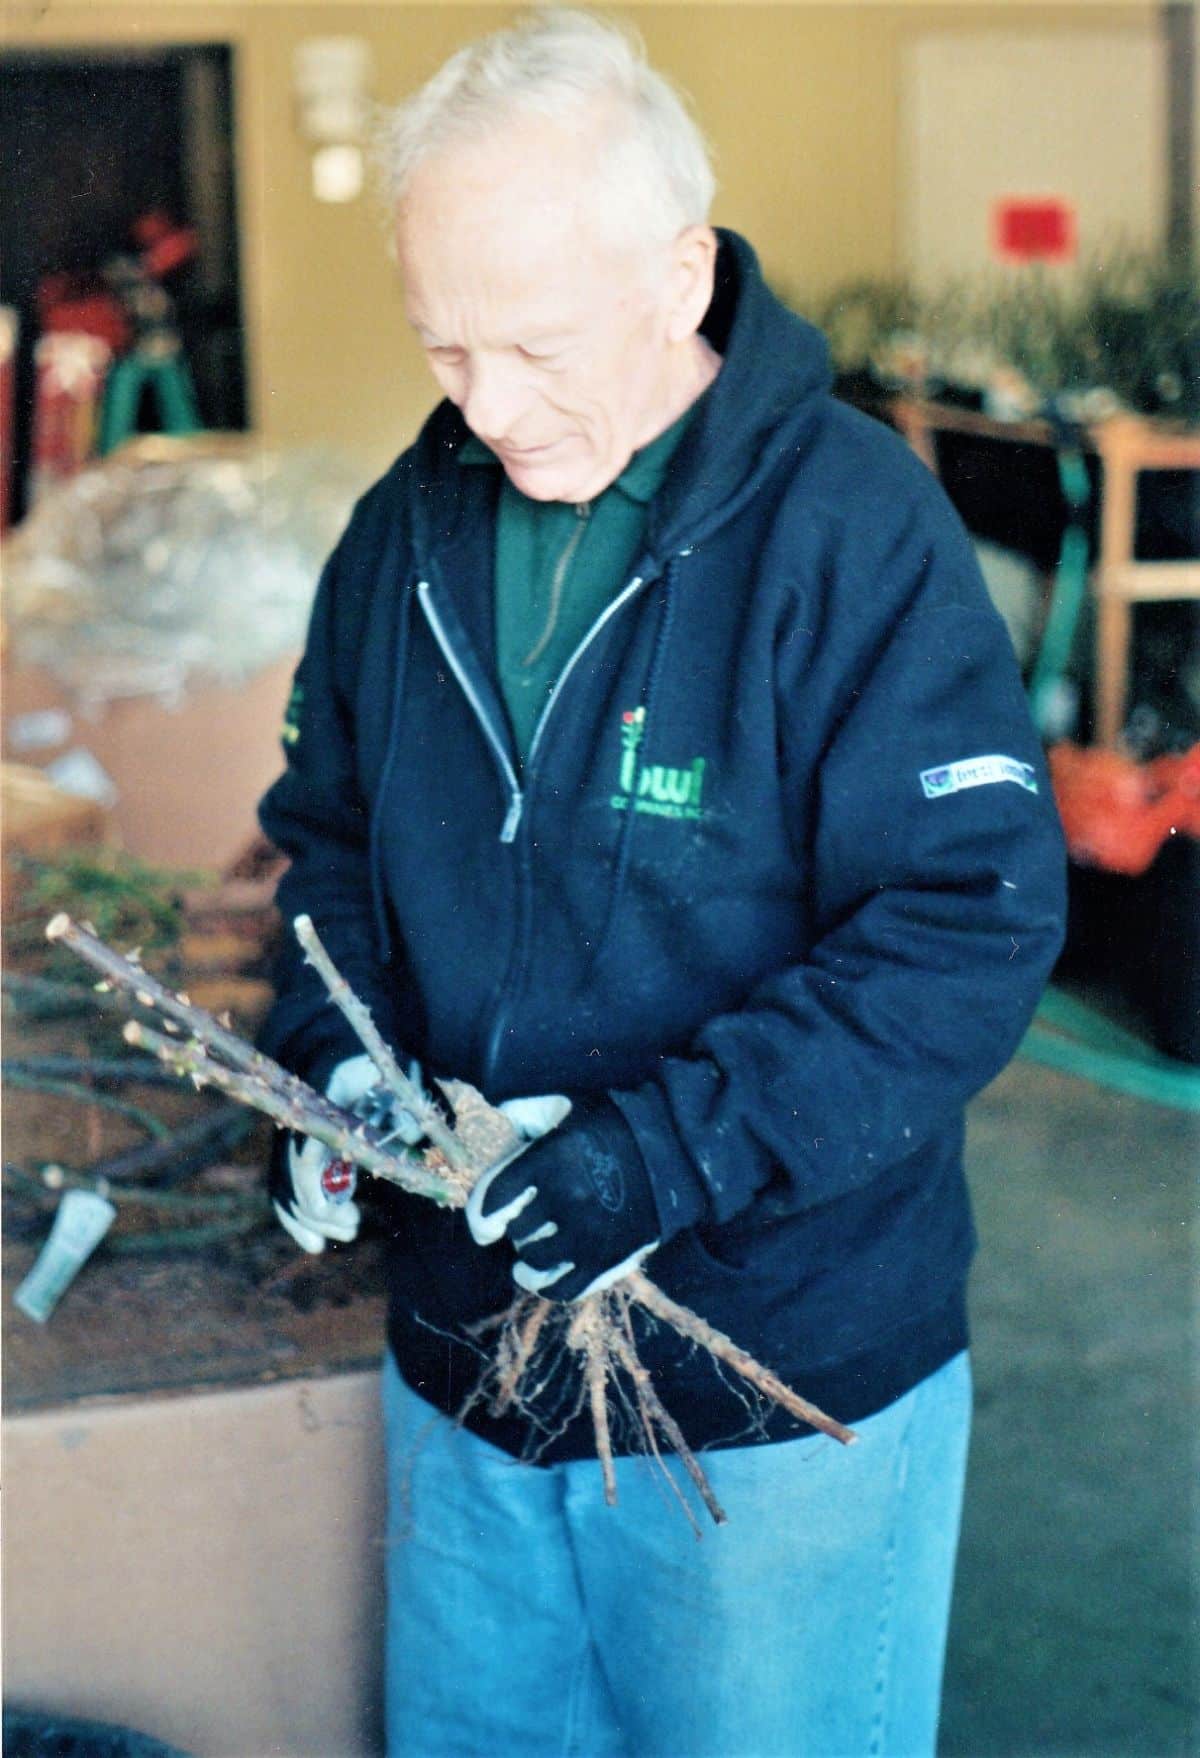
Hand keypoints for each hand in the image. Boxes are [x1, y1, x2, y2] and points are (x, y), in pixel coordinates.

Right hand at [271, 1053, 450, 1252]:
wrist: (336, 1055)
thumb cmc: (370, 1067)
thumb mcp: (390, 1076)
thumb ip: (401, 1103)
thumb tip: (409, 1133)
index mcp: (321, 1102)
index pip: (307, 1152)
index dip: (315, 1187)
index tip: (335, 1213)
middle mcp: (299, 1124)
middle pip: (296, 1178)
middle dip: (321, 1211)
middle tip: (354, 1225)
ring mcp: (292, 1140)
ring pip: (287, 1189)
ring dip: (311, 1220)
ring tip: (349, 1231)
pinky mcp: (293, 1155)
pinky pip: (288, 1191)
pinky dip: (300, 1219)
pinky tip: (315, 1244)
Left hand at [466, 1093, 659, 1301]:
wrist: (675, 1154)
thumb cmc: (616, 1127)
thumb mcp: (570, 1107)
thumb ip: (530, 1110)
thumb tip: (501, 1114)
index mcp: (550, 1159)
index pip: (493, 1198)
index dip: (482, 1218)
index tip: (487, 1228)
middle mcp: (565, 1198)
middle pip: (515, 1230)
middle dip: (517, 1227)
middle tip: (529, 1221)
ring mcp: (587, 1233)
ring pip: (534, 1260)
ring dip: (530, 1256)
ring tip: (535, 1250)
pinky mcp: (607, 1259)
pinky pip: (563, 1288)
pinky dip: (547, 1286)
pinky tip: (543, 1277)